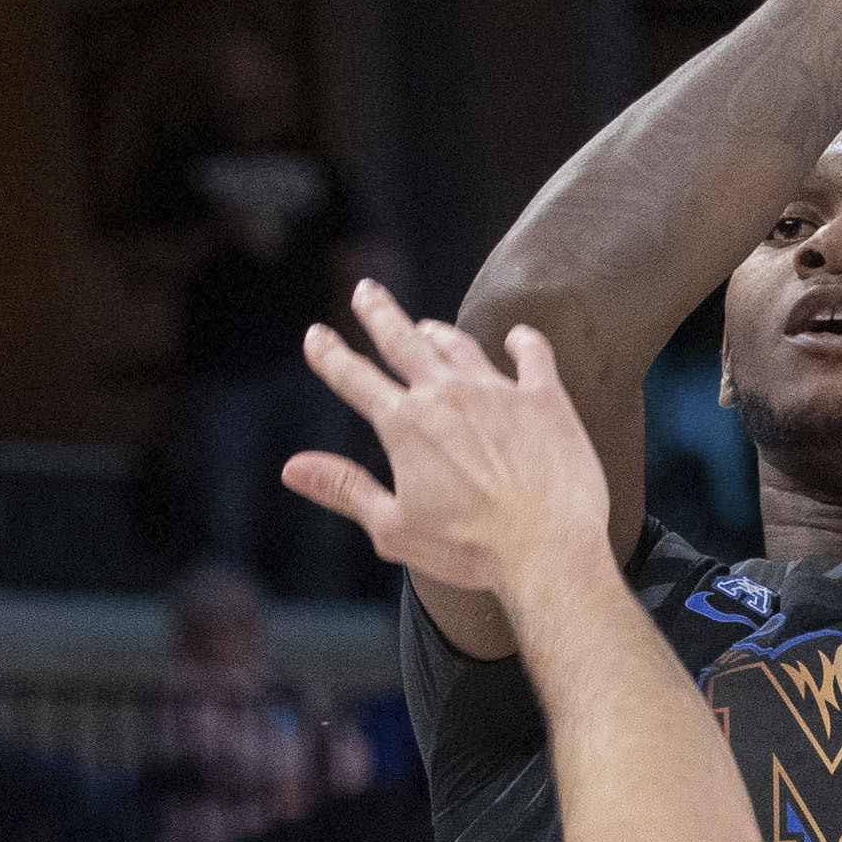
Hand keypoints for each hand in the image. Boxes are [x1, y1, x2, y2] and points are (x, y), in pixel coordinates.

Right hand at [285, 280, 609, 598]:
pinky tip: (517, 336)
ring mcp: (498, 392)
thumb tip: (293, 468)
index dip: (330, 355)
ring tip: (427, 326)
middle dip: (380, 314)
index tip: (316, 334)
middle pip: (404, 341)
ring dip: (438, 332)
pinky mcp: (545, 399)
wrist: (548, 551)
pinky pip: (533, 355)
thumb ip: (344, 489)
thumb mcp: (393, 527)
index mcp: (405, 425)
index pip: (355, 378)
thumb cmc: (469, 549)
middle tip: (367, 290)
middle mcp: (448, 395)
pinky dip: (523, 342)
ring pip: (459, 345)